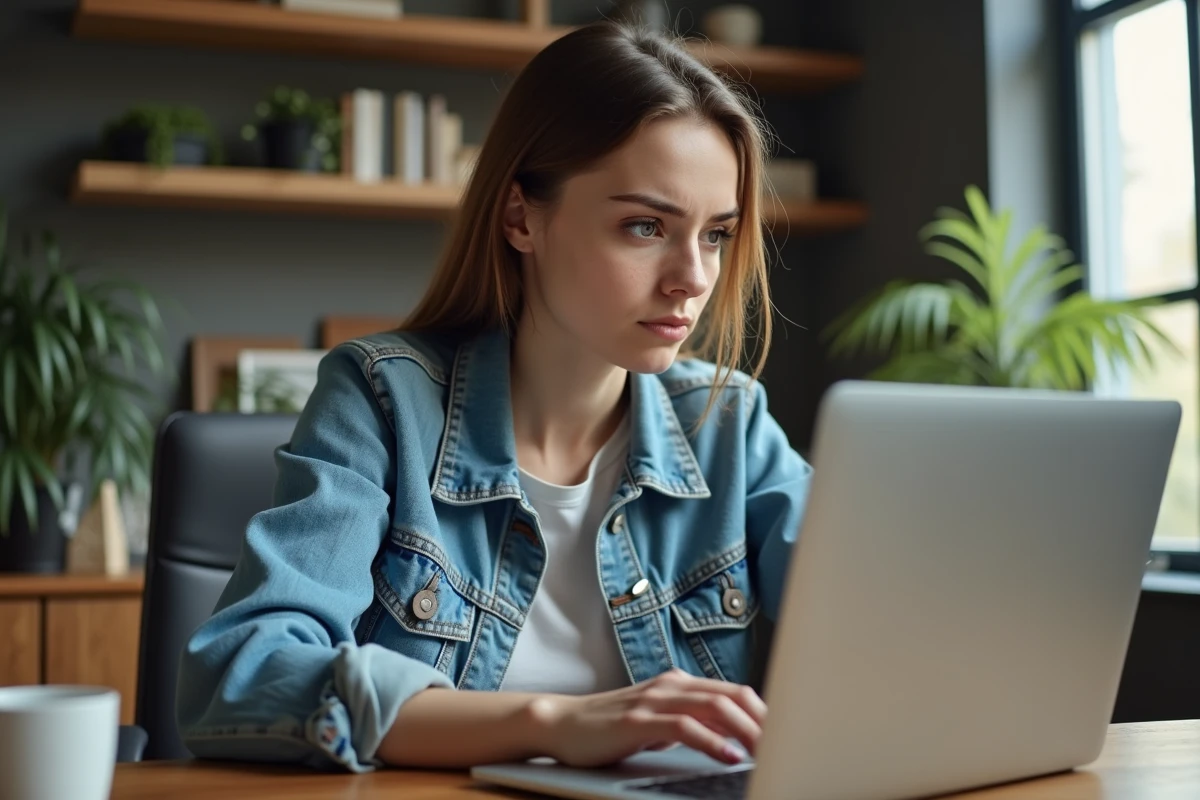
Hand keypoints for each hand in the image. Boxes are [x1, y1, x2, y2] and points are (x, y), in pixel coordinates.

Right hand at [529, 669, 765, 767]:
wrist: (561, 724)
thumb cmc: (610, 727)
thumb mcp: (657, 722)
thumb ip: (690, 723)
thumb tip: (731, 740)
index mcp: (679, 683)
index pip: (734, 692)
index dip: (764, 712)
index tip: (788, 734)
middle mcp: (671, 685)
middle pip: (732, 696)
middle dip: (764, 720)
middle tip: (789, 744)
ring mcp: (654, 699)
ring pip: (715, 707)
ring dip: (747, 731)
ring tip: (768, 751)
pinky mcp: (638, 719)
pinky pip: (685, 726)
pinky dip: (712, 741)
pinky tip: (730, 756)